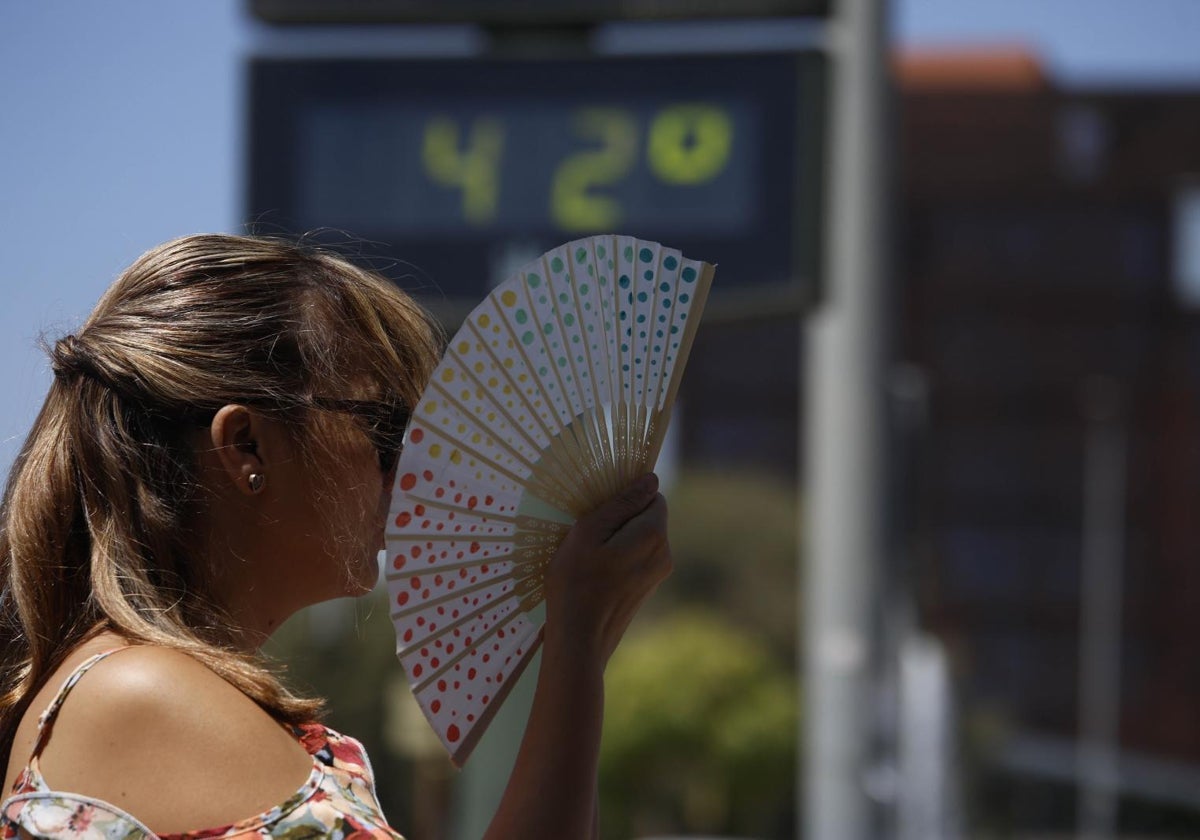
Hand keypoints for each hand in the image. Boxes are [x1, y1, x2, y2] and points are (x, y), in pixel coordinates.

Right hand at [543, 473, 671, 666]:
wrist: (579, 641)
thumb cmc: (576, 583)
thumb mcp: (589, 532)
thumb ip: (622, 503)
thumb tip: (650, 479)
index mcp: (654, 534)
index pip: (651, 495)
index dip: (626, 498)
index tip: (599, 510)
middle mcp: (665, 554)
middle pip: (648, 517)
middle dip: (622, 519)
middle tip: (589, 534)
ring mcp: (657, 575)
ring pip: (641, 539)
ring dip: (618, 539)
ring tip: (588, 555)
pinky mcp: (646, 590)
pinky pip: (636, 560)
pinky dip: (618, 558)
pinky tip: (595, 573)